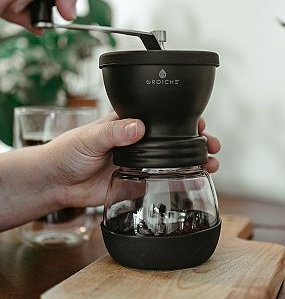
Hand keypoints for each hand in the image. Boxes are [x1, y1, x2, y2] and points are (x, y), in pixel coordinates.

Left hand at [44, 114, 220, 208]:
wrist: (58, 182)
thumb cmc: (68, 151)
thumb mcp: (90, 137)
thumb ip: (114, 131)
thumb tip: (138, 127)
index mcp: (129, 123)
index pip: (162, 117)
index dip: (182, 118)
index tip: (199, 122)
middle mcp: (139, 142)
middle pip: (174, 139)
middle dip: (196, 140)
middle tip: (211, 144)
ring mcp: (140, 161)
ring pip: (173, 159)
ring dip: (193, 160)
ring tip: (211, 163)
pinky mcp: (137, 181)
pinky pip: (162, 179)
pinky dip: (179, 179)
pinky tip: (194, 179)